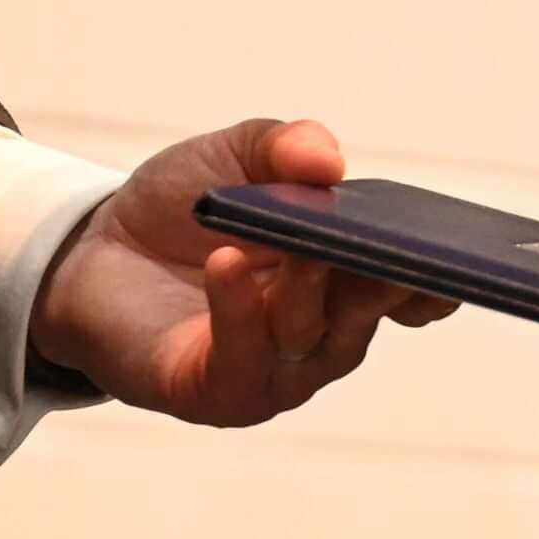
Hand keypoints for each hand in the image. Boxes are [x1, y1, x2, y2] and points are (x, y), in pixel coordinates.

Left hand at [25, 114, 454, 426]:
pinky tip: (228, 267)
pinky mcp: (214, 392)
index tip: (449, 260)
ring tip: (296, 248)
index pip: (412, 294)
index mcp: (345, 281)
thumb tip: (329, 159)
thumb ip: (283, 147)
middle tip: (379, 242)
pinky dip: (239, 314)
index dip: (436, 281)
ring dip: (307, 292)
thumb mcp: (233, 155)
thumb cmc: (180, 209)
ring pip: (312, 339)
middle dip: (377, 277)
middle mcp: (322, 335)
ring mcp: (273, 372)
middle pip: (368, 312)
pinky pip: (242, 363)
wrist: (90, 254)